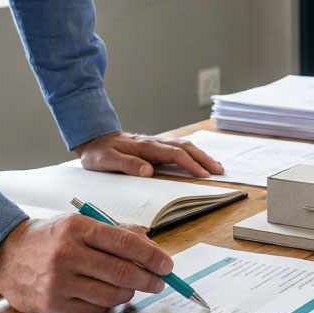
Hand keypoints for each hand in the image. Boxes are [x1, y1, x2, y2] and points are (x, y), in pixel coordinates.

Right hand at [0, 213, 176, 312]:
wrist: (4, 254)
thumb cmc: (50, 237)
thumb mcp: (79, 223)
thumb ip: (114, 232)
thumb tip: (149, 243)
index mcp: (77, 228)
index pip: (125, 243)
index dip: (152, 255)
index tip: (167, 265)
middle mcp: (67, 254)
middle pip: (122, 271)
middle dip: (148, 278)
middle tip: (160, 282)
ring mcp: (58, 281)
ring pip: (111, 293)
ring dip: (130, 292)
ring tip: (134, 287)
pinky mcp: (52, 305)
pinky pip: (94, 308)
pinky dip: (109, 303)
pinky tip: (109, 295)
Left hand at [74, 130, 223, 177]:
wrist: (94, 138)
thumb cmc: (99, 153)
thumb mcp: (106, 161)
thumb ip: (127, 165)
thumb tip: (148, 171)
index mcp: (146, 147)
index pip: (174, 154)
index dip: (190, 164)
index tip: (203, 174)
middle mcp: (154, 143)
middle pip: (186, 148)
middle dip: (204, 159)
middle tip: (219, 171)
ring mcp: (156, 144)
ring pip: (185, 146)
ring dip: (202, 155)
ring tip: (216, 166)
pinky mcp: (156, 147)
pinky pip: (179, 148)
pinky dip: (193, 153)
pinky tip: (199, 159)